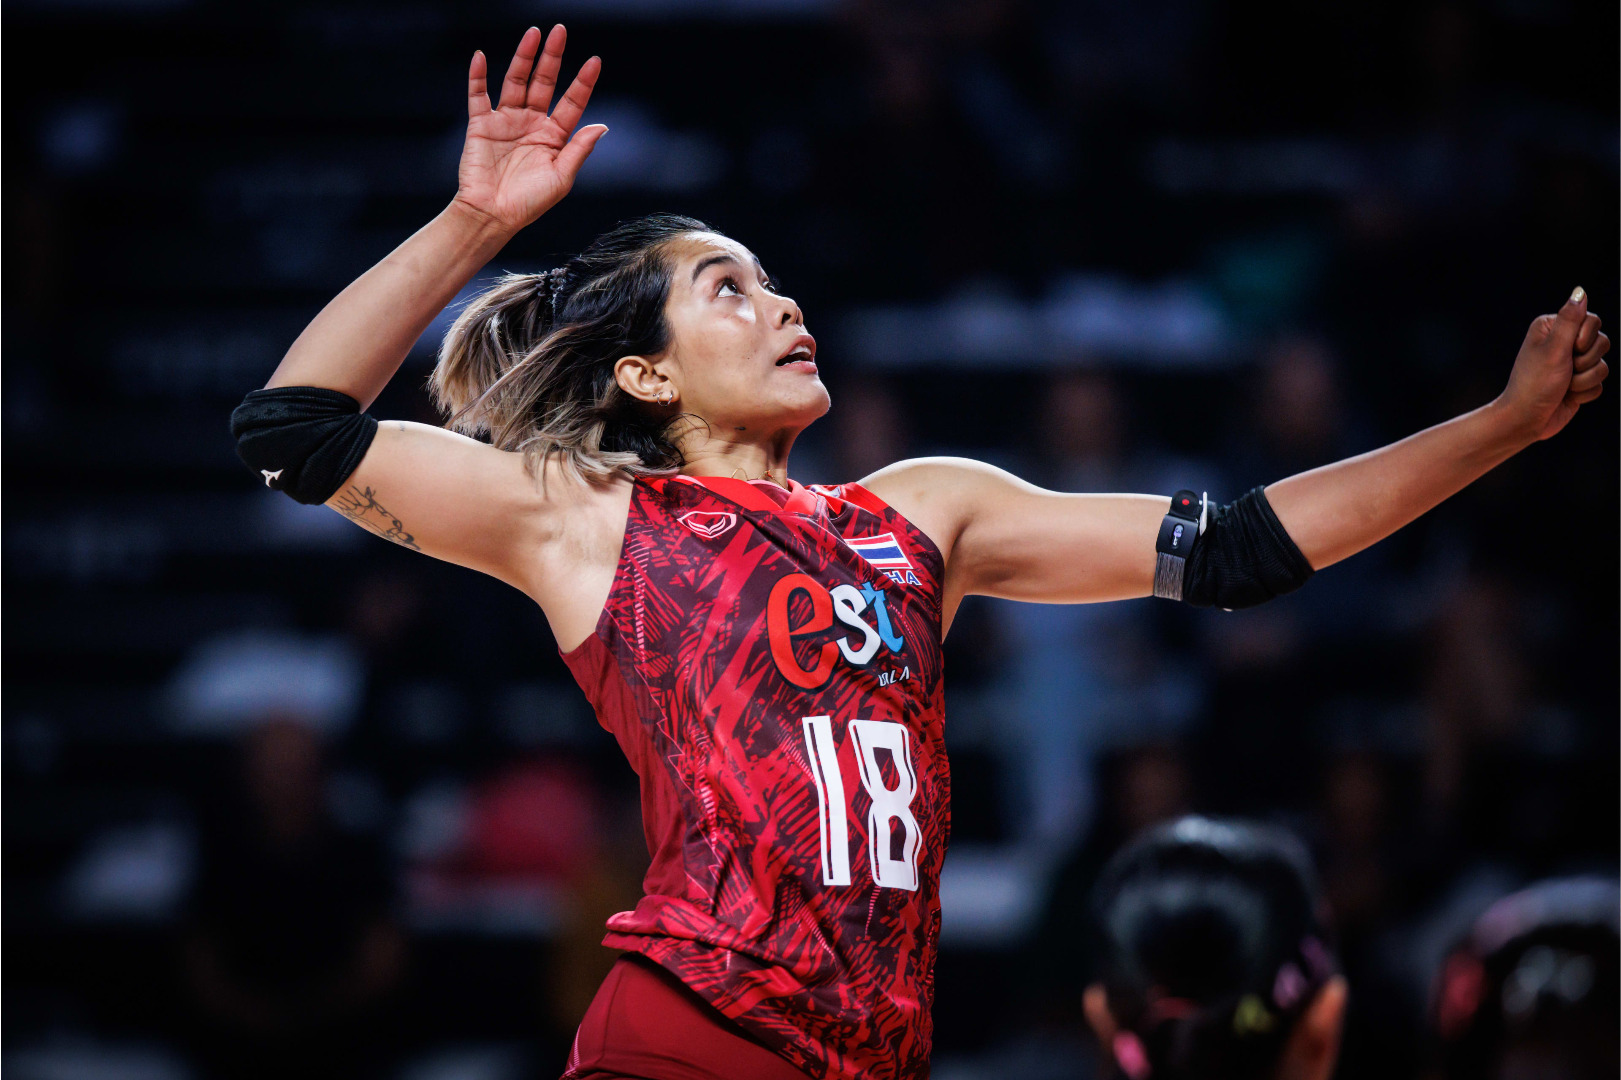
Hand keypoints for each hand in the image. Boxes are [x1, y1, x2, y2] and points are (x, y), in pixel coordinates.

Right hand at [453, 25, 607, 233]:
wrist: (492, 215)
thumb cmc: (529, 203)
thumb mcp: (561, 178)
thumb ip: (579, 149)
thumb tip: (602, 126)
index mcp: (554, 137)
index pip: (572, 102)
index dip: (583, 81)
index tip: (594, 61)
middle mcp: (532, 124)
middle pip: (544, 83)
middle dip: (553, 57)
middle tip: (560, 31)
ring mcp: (506, 121)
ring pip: (515, 81)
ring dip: (523, 57)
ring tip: (533, 34)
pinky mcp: (481, 124)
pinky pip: (478, 94)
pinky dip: (477, 75)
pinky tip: (480, 56)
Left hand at [1496, 288, 1610, 441]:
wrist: (1525, 420)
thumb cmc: (1534, 384)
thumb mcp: (1553, 349)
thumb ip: (1571, 320)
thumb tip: (1580, 291)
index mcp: (1552, 328)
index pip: (1592, 320)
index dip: (1585, 338)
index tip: (1569, 350)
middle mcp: (1562, 343)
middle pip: (1602, 342)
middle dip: (1585, 361)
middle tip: (1565, 370)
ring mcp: (1571, 364)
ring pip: (1603, 365)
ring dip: (1584, 380)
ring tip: (1564, 386)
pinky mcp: (1579, 382)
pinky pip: (1600, 383)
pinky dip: (1585, 393)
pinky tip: (1567, 396)